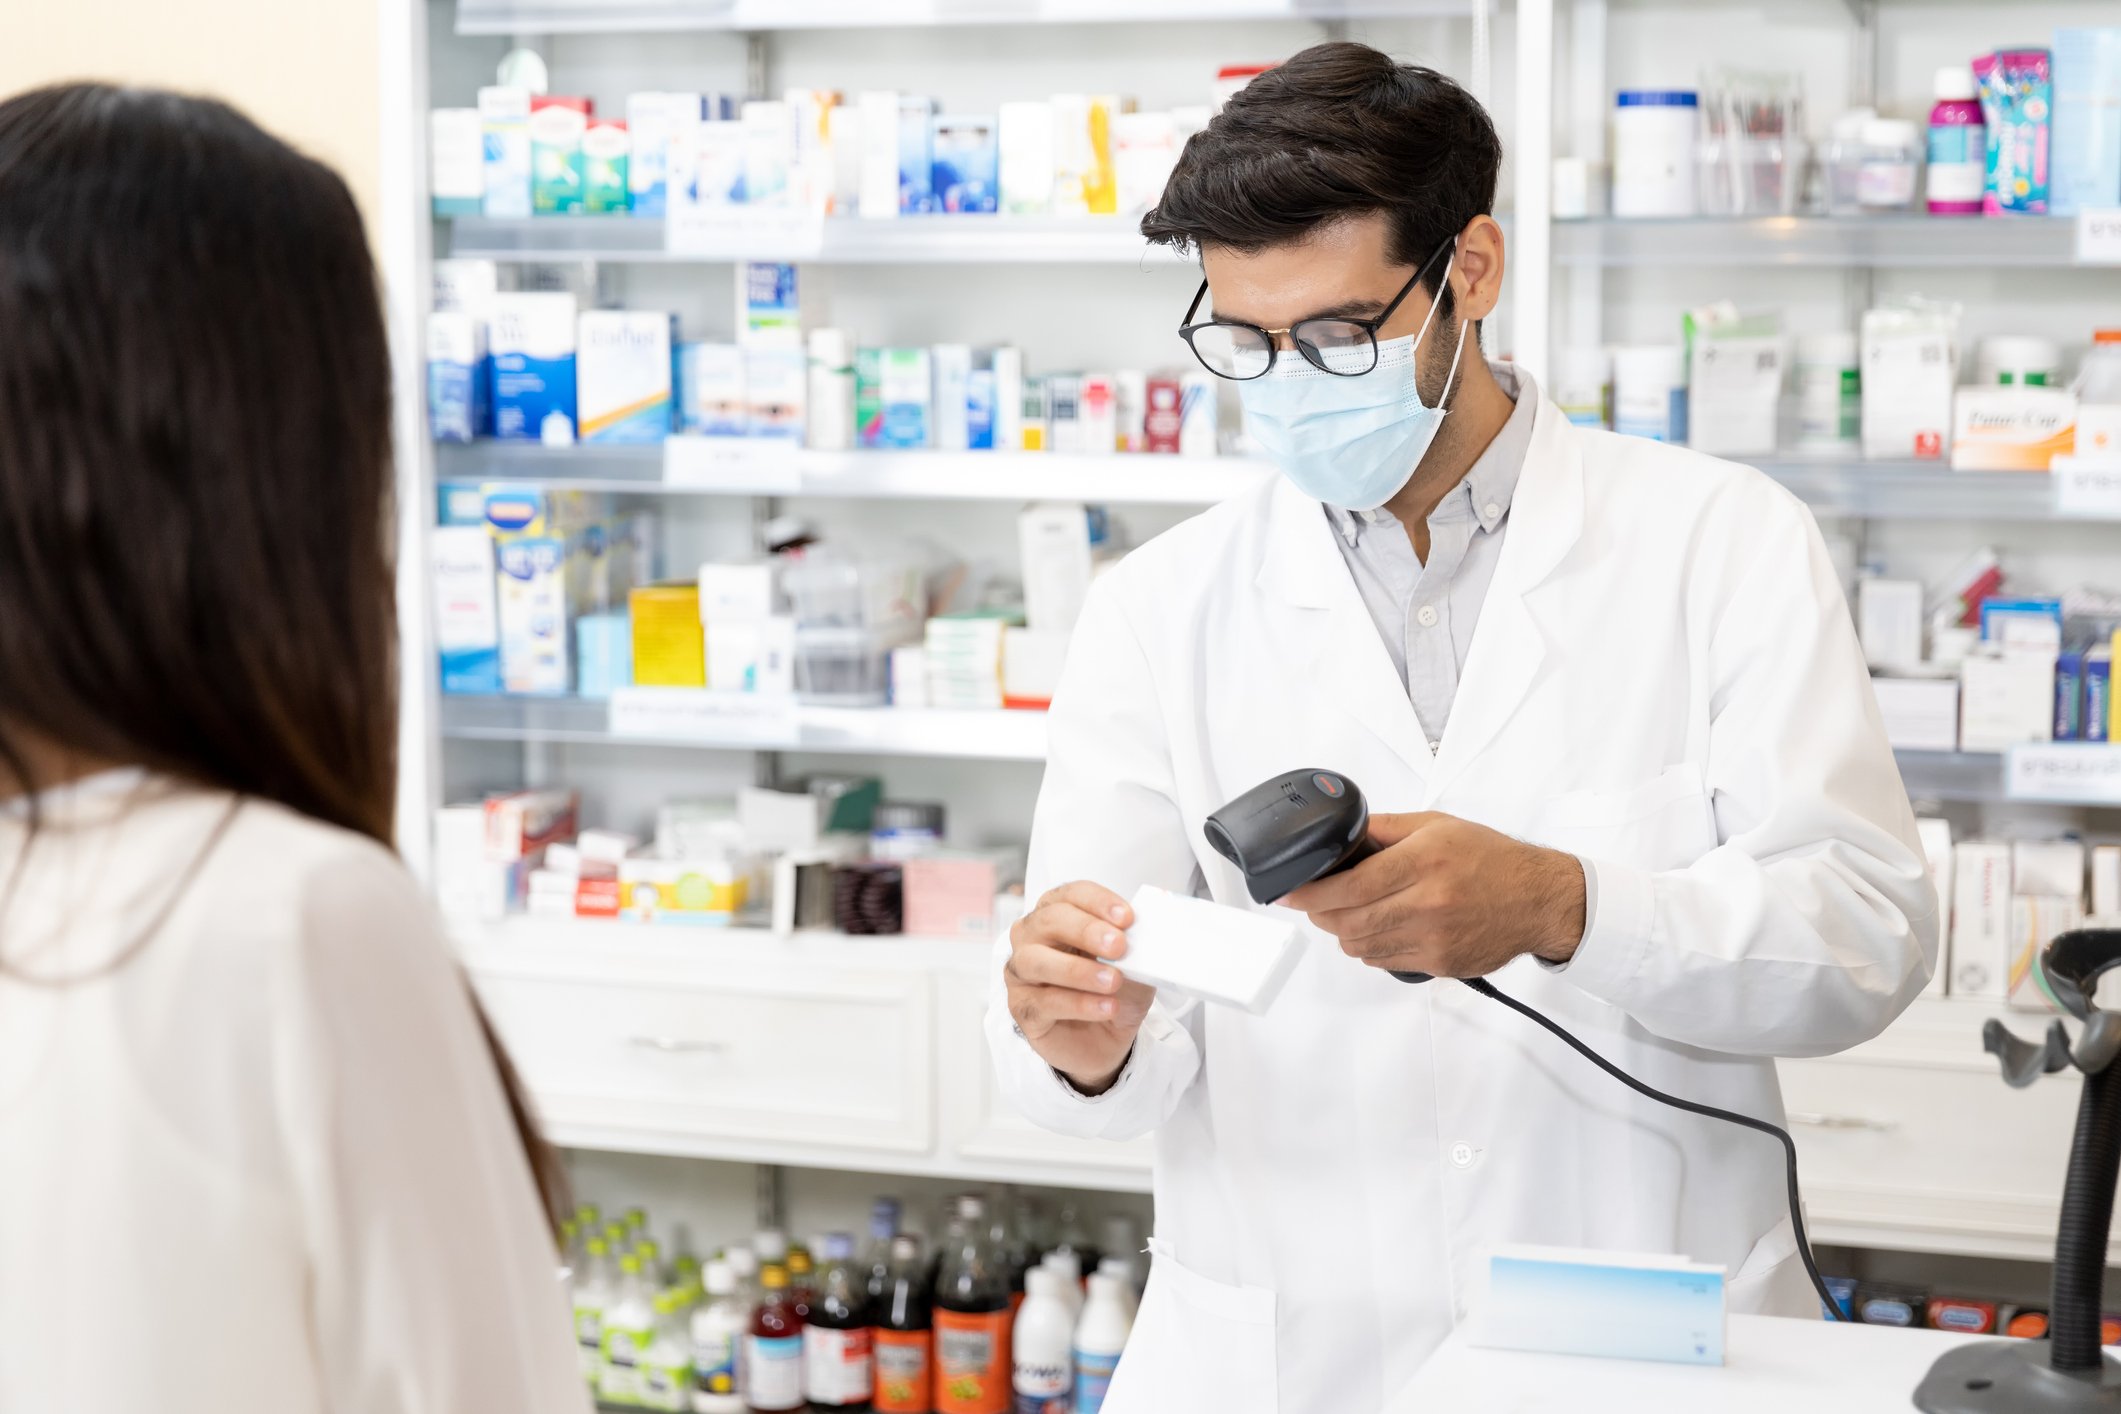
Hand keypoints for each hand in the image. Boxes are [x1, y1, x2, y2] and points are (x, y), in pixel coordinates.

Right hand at [1004, 881, 1157, 1094]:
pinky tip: (1105, 1007)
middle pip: (1049, 921)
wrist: (1108, 1039)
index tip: (1127, 917)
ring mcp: (1022, 973)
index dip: (1098, 901)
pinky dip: (1078, 1004)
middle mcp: (1033, 938)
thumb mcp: (1136, 964)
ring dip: (1078, 970)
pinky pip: (1044, 1002)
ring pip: (1036, 961)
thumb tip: (1149, 934)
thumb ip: (1137, 946)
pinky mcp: (1023, 1008)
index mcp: (1059, 914)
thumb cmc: (1114, 991)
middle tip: (1119, 946)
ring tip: (1113, 981)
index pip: (1072, 894)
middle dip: (1086, 930)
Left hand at [1281, 813, 1585, 978]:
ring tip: (1347, 914)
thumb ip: (1385, 829)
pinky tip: (1379, 929)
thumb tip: (1341, 836)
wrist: (1538, 899)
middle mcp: (1427, 903)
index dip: (1309, 893)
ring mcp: (1433, 938)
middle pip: (1347, 921)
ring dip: (1343, 932)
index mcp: (1423, 862)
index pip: (1348, 886)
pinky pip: (1385, 962)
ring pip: (1361, 947)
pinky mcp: (1439, 963)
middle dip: (1321, 913)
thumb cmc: (1491, 859)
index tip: (1287, 893)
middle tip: (1315, 902)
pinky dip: (1370, 948)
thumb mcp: (1437, 825)